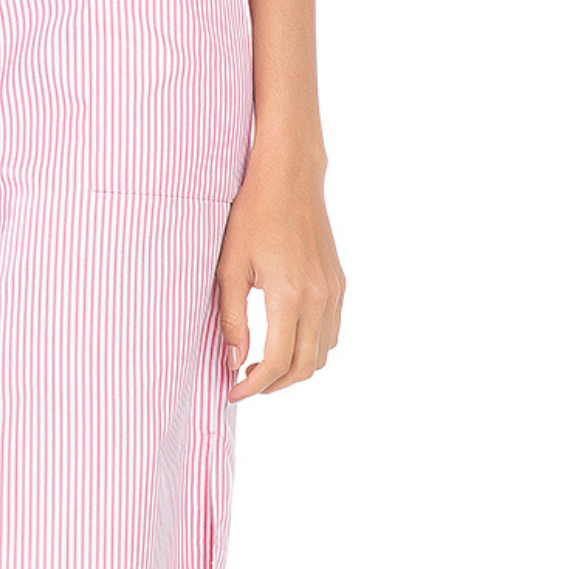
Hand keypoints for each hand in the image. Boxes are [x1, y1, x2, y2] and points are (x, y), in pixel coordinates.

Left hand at [216, 147, 344, 399]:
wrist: (289, 177)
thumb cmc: (252, 214)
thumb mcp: (229, 266)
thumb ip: (231, 318)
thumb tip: (233, 361)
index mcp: (288, 295)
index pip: (276, 363)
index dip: (253, 386)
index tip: (232, 391)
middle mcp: (318, 298)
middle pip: (304, 368)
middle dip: (274, 385)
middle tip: (244, 382)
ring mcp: (333, 291)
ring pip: (323, 353)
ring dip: (295, 368)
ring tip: (263, 363)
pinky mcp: (338, 283)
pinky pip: (332, 331)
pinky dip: (312, 346)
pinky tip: (285, 337)